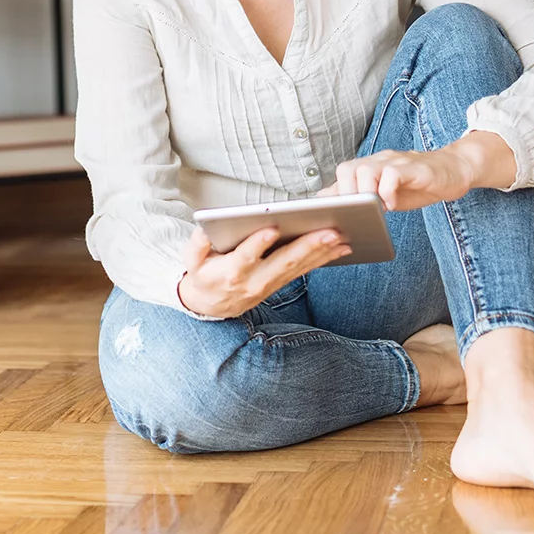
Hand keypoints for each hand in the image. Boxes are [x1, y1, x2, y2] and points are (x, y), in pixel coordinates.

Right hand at [176, 225, 350, 317]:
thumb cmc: (203, 274)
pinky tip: (340, 248)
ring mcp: (269, 285)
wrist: (211, 305)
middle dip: (307, 246)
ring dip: (322, 253)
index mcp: (230, 272)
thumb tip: (204, 229)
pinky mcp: (280, 284)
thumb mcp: (190, 260)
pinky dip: (323, 260)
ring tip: (343, 237)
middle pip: (282, 262)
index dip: (257, 244)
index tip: (271, 228)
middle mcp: (253, 280)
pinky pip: (303, 272)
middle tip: (330, 231)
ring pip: (298, 267)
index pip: (244, 257)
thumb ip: (196, 244)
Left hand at [314, 131, 514, 210]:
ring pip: (366, 170)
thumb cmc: (417, 184)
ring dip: (366, 193)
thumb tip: (334, 208)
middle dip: (345, 194)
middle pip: (346, 169)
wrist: (453, 169)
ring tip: (376, 210)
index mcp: (369, 168)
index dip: (331, 195)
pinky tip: (393, 205)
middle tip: (356, 214)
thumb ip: (363, 198)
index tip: (329, 216)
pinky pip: (392, 174)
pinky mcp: (413, 167)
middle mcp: (378, 161)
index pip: (340, 176)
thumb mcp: (386, 194)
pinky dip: (388, 192)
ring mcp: (395, 162)